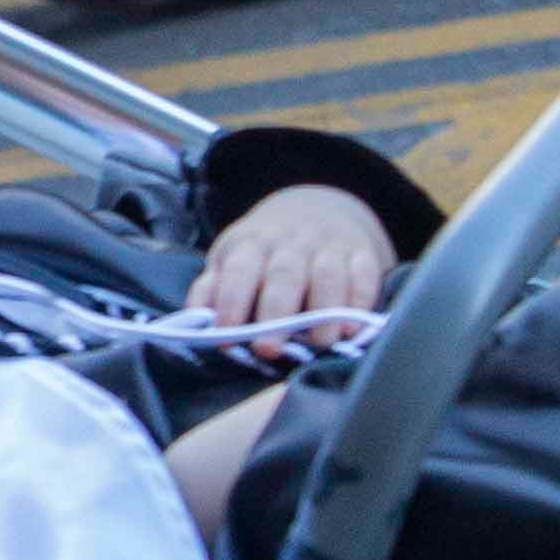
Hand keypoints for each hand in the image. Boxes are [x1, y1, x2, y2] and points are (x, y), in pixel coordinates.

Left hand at [195, 182, 394, 334]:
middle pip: (284, 275)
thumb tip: (195, 320)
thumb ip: (212, 288)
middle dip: (276, 313)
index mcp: (252, 243)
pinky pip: (364, 275)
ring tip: (320, 344)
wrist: (315, 209)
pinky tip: (354, 328)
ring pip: (327, 275)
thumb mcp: (231, 259)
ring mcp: (329, 247)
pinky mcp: (361, 255)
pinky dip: (361, 301)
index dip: (232, 301)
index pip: (240, 270)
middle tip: (268, 349)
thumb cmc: (264, 251)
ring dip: (324, 311)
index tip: (225, 335)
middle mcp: (292, 242)